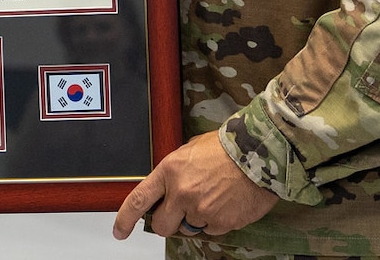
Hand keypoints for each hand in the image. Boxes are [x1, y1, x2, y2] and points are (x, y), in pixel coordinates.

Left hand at [111, 132, 276, 239]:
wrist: (259, 153)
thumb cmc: (227, 147)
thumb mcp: (190, 150)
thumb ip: (175, 171)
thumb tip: (167, 187)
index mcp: (170, 171)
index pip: (139, 200)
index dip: (125, 219)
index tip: (120, 231)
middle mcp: (182, 194)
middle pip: (162, 225)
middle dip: (168, 222)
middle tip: (181, 211)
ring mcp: (201, 211)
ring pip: (189, 228)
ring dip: (196, 218)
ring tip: (214, 196)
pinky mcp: (221, 223)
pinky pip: (212, 229)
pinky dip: (217, 220)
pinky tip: (226, 201)